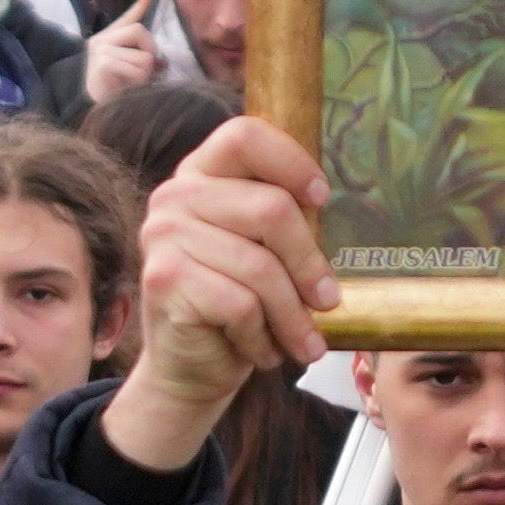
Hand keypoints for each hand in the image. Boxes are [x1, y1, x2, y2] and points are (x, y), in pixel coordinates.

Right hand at [101, 118, 336, 471]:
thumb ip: (283, 218)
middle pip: (270, 208)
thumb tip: (341, 206)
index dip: (291, 162)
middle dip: (309, 264)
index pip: (244, 136)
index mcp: (201, 174)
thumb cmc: (236, 304)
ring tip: (304, 341)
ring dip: (292, 315)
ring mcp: (163, 236)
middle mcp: (174, 197)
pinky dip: (263, 336)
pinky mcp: (164, 280)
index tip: (321, 198)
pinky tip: (265, 351)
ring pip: (260, 267)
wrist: (190, 368)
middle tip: (328, 301)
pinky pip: (241, 304)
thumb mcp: (263, 251)